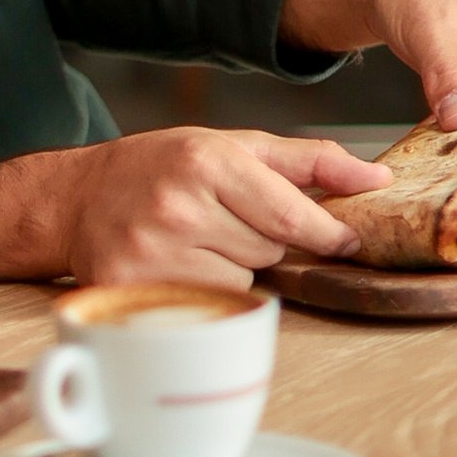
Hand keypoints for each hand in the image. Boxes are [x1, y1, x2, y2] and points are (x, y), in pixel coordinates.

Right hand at [0, 124, 389, 291]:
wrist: (75, 199)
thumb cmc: (161, 168)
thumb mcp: (231, 147)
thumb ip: (310, 162)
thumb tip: (380, 180)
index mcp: (206, 162)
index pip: (294, 218)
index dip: (328, 235)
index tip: (343, 239)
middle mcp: (178, 207)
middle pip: (271, 253)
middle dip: (261, 242)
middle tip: (223, 222)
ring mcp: (153, 254)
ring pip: (242, 284)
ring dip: (232, 270)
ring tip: (194, 244)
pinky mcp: (134, 292)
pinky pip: (208, 309)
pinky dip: (204, 295)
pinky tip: (177, 268)